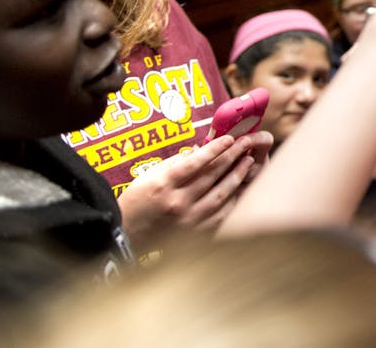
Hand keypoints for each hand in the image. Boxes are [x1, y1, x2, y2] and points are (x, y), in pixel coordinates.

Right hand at [117, 131, 271, 250]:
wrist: (127, 236)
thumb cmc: (137, 201)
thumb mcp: (148, 176)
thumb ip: (175, 163)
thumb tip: (199, 151)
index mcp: (164, 185)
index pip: (194, 162)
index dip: (215, 149)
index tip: (230, 138)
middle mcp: (178, 202)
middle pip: (211, 175)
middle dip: (231, 156)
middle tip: (246, 144)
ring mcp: (188, 219)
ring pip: (221, 194)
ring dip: (237, 176)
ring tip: (248, 161)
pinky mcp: (196, 232)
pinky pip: (221, 213)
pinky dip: (233, 199)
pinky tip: (241, 187)